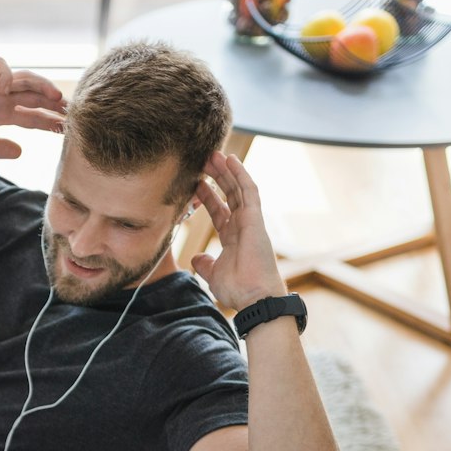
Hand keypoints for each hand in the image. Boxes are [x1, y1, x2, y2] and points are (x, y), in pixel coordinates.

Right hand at [0, 58, 66, 159]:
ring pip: (24, 79)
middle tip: (74, 112)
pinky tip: (8, 90)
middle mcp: (0, 98)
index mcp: (0, 115)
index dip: (50, 123)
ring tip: (56, 97)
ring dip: (42, 86)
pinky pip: (0, 67)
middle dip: (55, 104)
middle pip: (36, 97)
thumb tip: (22, 152)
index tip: (67, 131)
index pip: (33, 117)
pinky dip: (7, 75)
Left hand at [189, 151, 286, 309]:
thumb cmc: (238, 289)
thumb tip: (196, 257)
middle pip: (228, 195)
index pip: (219, 210)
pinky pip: (249, 190)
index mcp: (233, 237)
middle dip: (216, 177)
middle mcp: (242, 226)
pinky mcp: (256, 218)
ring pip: (238, 188)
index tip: (195, 183)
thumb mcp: (213, 274)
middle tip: (203, 160)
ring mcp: (250, 220)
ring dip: (226, 171)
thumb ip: (205, 264)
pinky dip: (240, 174)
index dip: (207, 196)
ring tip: (213, 154)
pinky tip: (230, 159)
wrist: (253, 297)